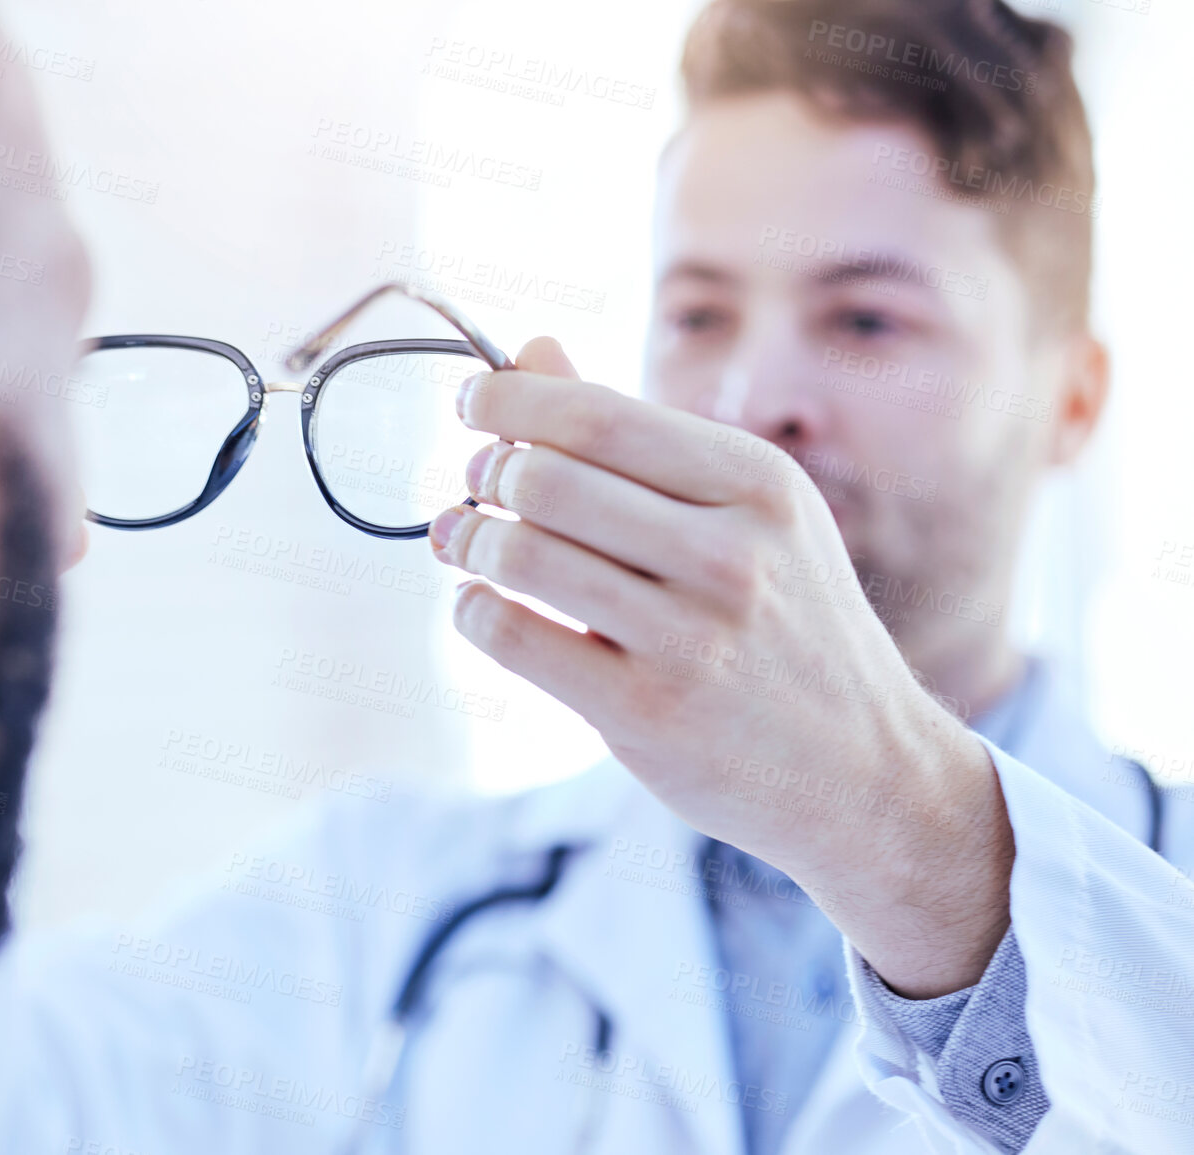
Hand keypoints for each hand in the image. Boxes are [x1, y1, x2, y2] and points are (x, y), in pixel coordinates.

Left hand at [429, 338, 1012, 996]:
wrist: (863, 772)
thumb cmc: (786, 626)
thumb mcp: (747, 514)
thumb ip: (635, 437)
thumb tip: (530, 355)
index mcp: (759, 484)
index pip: (598, 417)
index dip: (511, 400)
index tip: (472, 401)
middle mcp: (731, 554)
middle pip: (547, 480)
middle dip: (486, 473)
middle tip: (472, 485)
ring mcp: (690, 637)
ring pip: (522, 555)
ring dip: (470, 540)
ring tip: (464, 540)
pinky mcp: (645, 712)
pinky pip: (514, 637)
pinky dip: (474, 611)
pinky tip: (480, 605)